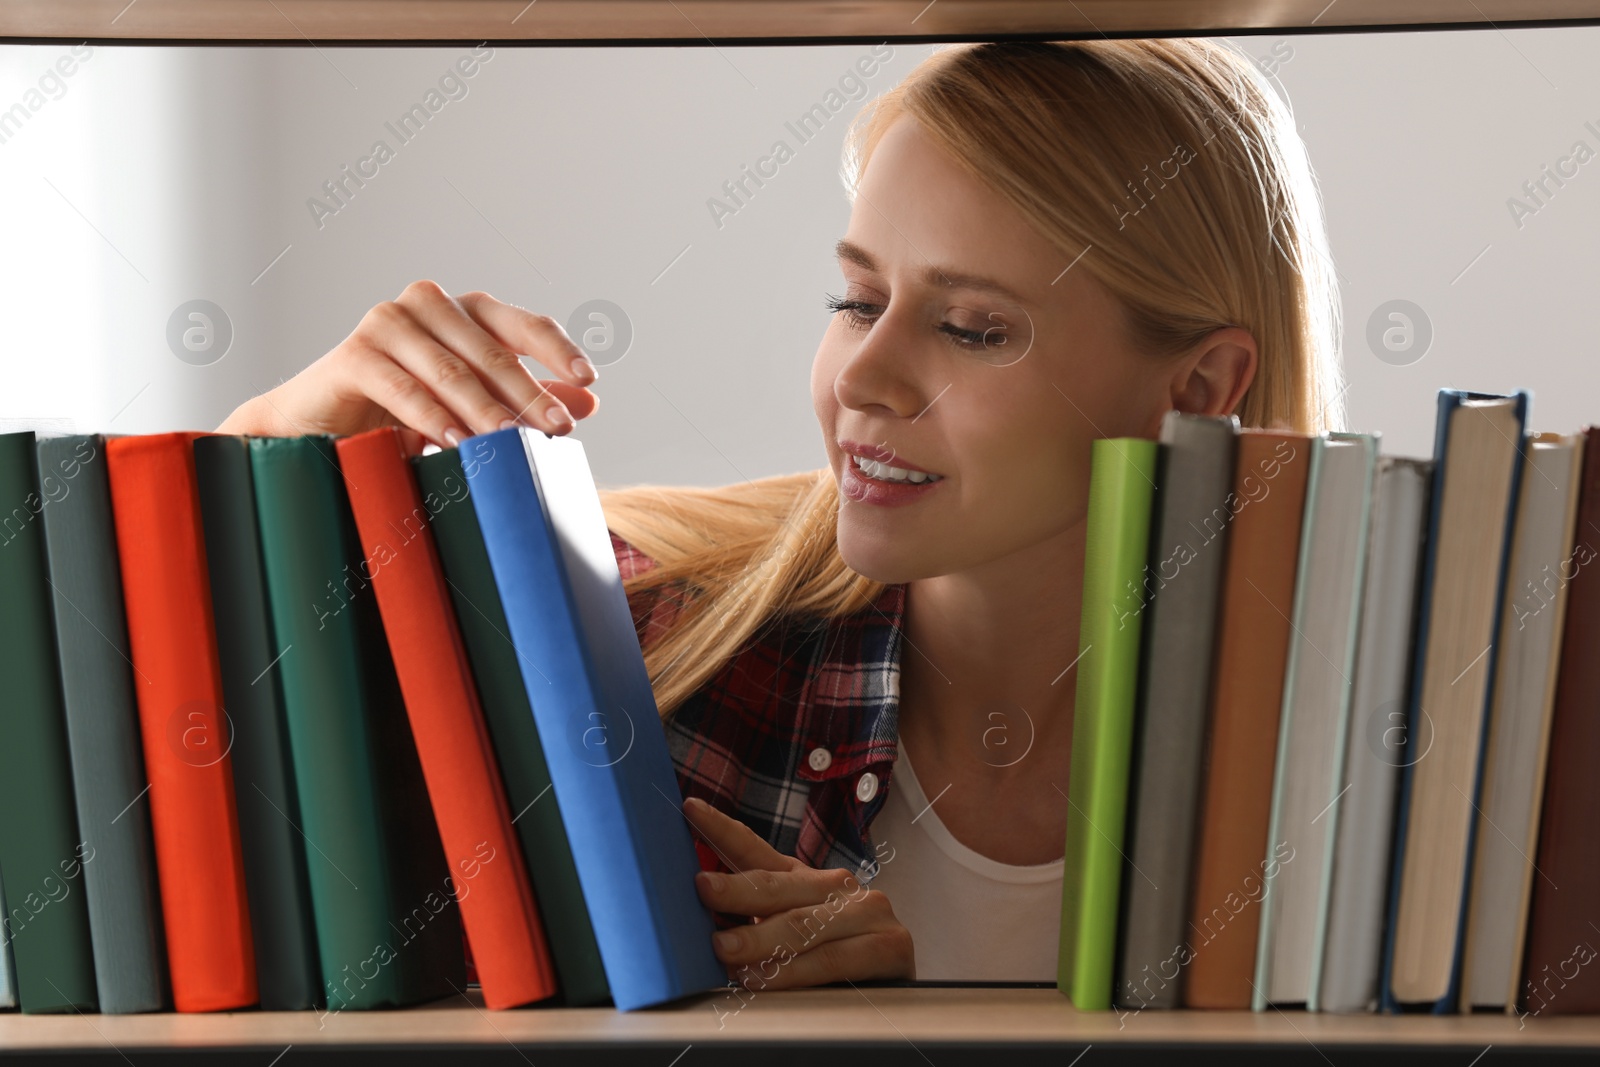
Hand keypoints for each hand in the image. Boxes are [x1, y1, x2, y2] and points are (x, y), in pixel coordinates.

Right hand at [216, 280, 599, 444]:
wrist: (319, 430)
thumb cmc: (401, 417)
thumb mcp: (472, 411)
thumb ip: (525, 401)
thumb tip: (587, 402)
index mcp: (465, 313)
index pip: (523, 325)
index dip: (557, 351)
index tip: (587, 380)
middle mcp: (428, 305)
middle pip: (493, 352)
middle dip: (529, 395)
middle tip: (557, 430)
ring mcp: (389, 323)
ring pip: (453, 372)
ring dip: (486, 411)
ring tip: (513, 444)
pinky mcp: (354, 354)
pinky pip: (404, 388)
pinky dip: (432, 417)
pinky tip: (455, 443)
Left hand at [684, 796, 914, 989]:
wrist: (896, 995)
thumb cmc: (833, 966)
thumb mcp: (788, 939)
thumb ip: (753, 928)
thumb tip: (699, 928)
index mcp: (806, 882)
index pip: (758, 851)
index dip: (723, 829)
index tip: (690, 809)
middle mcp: (837, 888)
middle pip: (777, 887)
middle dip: (736, 888)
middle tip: (703, 890)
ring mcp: (868, 913)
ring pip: (803, 926)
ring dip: (760, 939)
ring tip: (726, 951)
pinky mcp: (890, 945)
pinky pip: (832, 960)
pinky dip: (794, 972)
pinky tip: (765, 979)